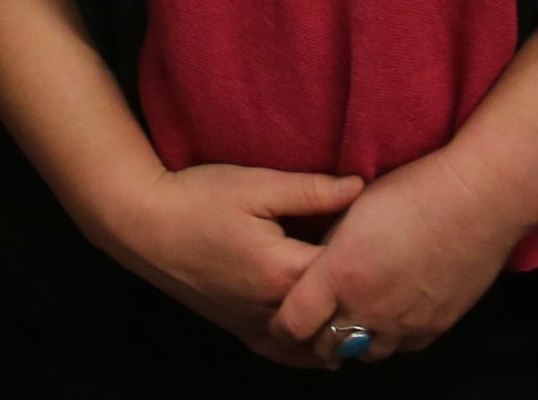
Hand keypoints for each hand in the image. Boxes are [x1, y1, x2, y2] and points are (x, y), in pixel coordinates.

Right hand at [89, 160, 365, 360]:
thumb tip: (361, 187)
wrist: (143, 226)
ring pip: (314, 347)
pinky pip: (285, 354)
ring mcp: (254, 324)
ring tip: (367, 314)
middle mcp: (272, 308)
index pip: (346, 276)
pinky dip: (309, 351)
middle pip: (335, 316)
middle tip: (392, 282)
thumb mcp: (257, 184)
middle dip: (364, 302)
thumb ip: (312, 190)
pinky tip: (327, 342)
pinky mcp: (240, 329)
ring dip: (340, 332)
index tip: (393, 241)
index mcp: (282, 271)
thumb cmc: (197, 199)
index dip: (374, 259)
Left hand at [269, 144, 530, 362]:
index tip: (280, 320)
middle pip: (326, 347)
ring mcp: (404, 322)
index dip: (281, 326)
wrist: (478, 199)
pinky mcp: (434, 326)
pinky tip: (392, 313)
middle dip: (315, 338)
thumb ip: (328, 247)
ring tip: (356, 316)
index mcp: (341, 274)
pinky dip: (390, 336)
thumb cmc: (415, 191)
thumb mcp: (354, 208)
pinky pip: (402, 347)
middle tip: (315, 322)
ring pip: (364, 353)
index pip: (292, 323)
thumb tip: (315, 268)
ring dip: (354, 339)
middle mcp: (369, 306)